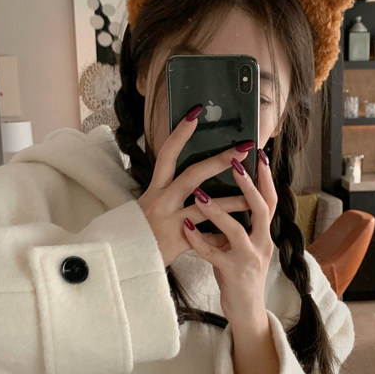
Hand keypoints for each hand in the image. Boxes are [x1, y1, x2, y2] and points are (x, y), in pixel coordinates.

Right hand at [136, 106, 250, 268]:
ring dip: (231, 201)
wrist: (121, 260)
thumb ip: (168, 191)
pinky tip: (240, 233)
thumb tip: (195, 177)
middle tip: (243, 148)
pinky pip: (204, 238)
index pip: (167, 154)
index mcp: (155, 189)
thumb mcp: (148, 205)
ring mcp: (168, 221)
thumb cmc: (137, 231)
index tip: (196, 113)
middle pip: (192, 175)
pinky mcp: (176, 242)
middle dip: (220, 160)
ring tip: (252, 196)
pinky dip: (221, 235)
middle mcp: (160, 201)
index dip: (180, 133)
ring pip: (205, 207)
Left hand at [180, 145, 277, 329]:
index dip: (265, 178)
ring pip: (237, 231)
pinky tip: (185, 228)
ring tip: (199, 194)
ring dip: (218, 210)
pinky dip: (199, 240)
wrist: (247, 312)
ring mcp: (248, 259)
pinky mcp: (232, 274)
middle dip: (248, 185)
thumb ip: (238, 222)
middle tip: (235, 163)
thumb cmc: (238, 272)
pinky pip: (214, 255)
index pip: (270, 200)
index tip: (258, 155)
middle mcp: (262, 244)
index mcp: (264, 234)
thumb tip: (224, 194)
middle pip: (262, 209)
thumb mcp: (243, 245)